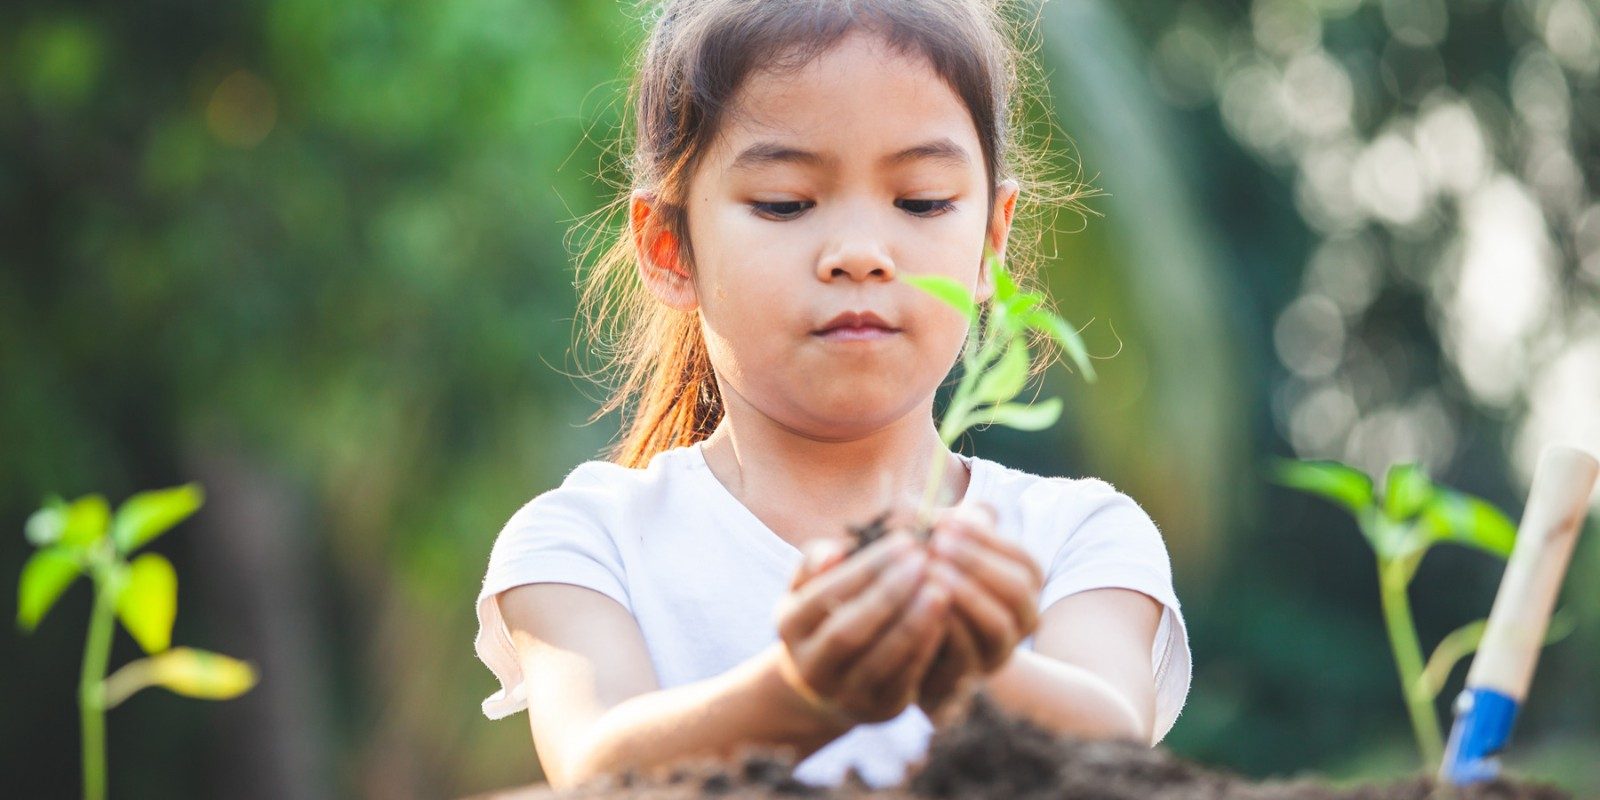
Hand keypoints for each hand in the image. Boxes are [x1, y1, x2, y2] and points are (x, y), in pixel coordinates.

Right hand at [773, 532, 950, 726]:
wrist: (831, 680)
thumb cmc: (827, 613)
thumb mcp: (811, 586)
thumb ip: (817, 561)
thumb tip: (835, 552)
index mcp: (790, 627)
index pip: (825, 595)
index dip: (866, 568)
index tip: (905, 541)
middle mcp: (810, 667)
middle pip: (848, 632)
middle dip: (889, 594)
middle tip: (925, 561)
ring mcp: (844, 694)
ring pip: (880, 660)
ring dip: (913, 623)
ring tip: (941, 588)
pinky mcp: (879, 710)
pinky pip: (905, 679)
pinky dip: (926, 648)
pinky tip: (946, 618)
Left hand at [921, 503, 1041, 707]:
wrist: (912, 650)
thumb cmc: (931, 587)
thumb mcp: (945, 553)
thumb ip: (955, 529)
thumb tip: (953, 510)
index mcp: (1023, 588)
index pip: (1023, 560)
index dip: (987, 539)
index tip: (948, 522)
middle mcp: (1019, 623)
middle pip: (1017, 590)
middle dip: (977, 563)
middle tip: (937, 543)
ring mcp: (996, 654)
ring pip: (997, 626)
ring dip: (965, 595)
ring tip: (928, 570)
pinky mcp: (967, 679)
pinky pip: (965, 657)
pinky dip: (944, 628)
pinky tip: (917, 603)